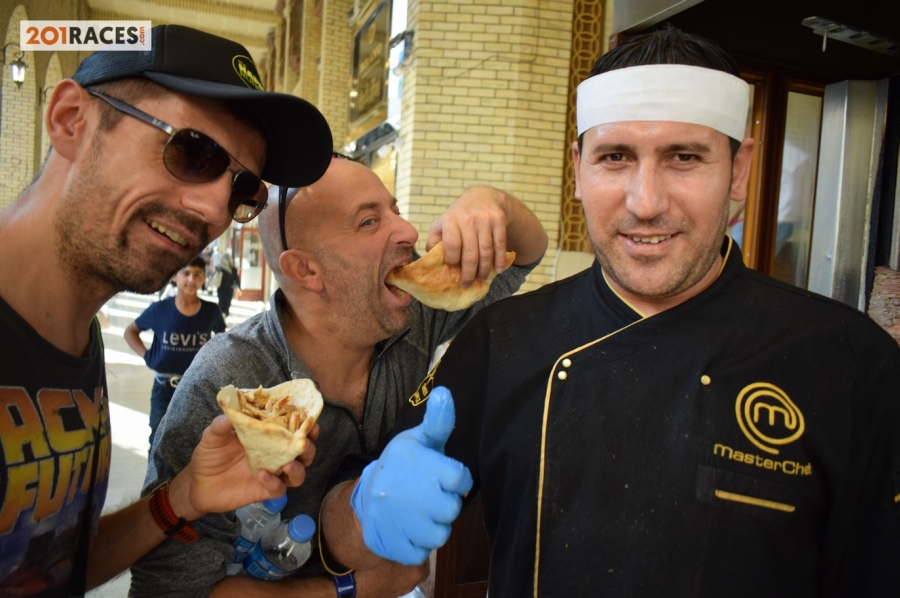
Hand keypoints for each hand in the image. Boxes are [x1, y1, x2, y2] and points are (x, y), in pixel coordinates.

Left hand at [172, 416, 317, 519]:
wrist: (197, 485)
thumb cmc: (208, 456)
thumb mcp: (212, 437)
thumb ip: (220, 426)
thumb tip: (228, 415)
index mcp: (267, 437)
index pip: (292, 429)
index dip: (305, 425)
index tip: (310, 420)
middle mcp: (273, 455)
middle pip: (302, 452)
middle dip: (308, 446)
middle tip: (303, 443)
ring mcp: (271, 473)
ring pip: (298, 473)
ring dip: (298, 468)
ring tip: (288, 464)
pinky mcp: (264, 491)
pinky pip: (279, 489)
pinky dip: (274, 482)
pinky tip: (262, 475)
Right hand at [350, 386, 471, 564]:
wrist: (366, 497)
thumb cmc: (401, 467)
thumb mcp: (418, 441)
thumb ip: (437, 423)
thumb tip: (443, 393)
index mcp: (416, 462)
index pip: (460, 479)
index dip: (456, 480)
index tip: (445, 477)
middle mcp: (406, 491)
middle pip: (452, 510)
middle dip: (445, 505)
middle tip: (429, 496)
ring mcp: (397, 520)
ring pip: (440, 535)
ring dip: (434, 526)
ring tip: (419, 512)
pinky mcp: (391, 544)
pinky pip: (422, 553)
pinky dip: (419, 545)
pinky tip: (409, 529)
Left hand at [427, 186, 509, 286]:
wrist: (483, 197)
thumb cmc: (458, 216)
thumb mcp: (442, 223)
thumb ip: (434, 241)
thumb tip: (429, 262)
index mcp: (451, 219)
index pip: (452, 246)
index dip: (452, 261)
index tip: (453, 269)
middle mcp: (468, 218)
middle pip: (470, 253)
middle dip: (468, 273)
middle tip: (466, 285)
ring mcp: (485, 219)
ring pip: (486, 251)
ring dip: (484, 269)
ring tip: (481, 279)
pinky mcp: (499, 220)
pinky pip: (500, 245)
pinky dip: (499, 260)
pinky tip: (498, 270)